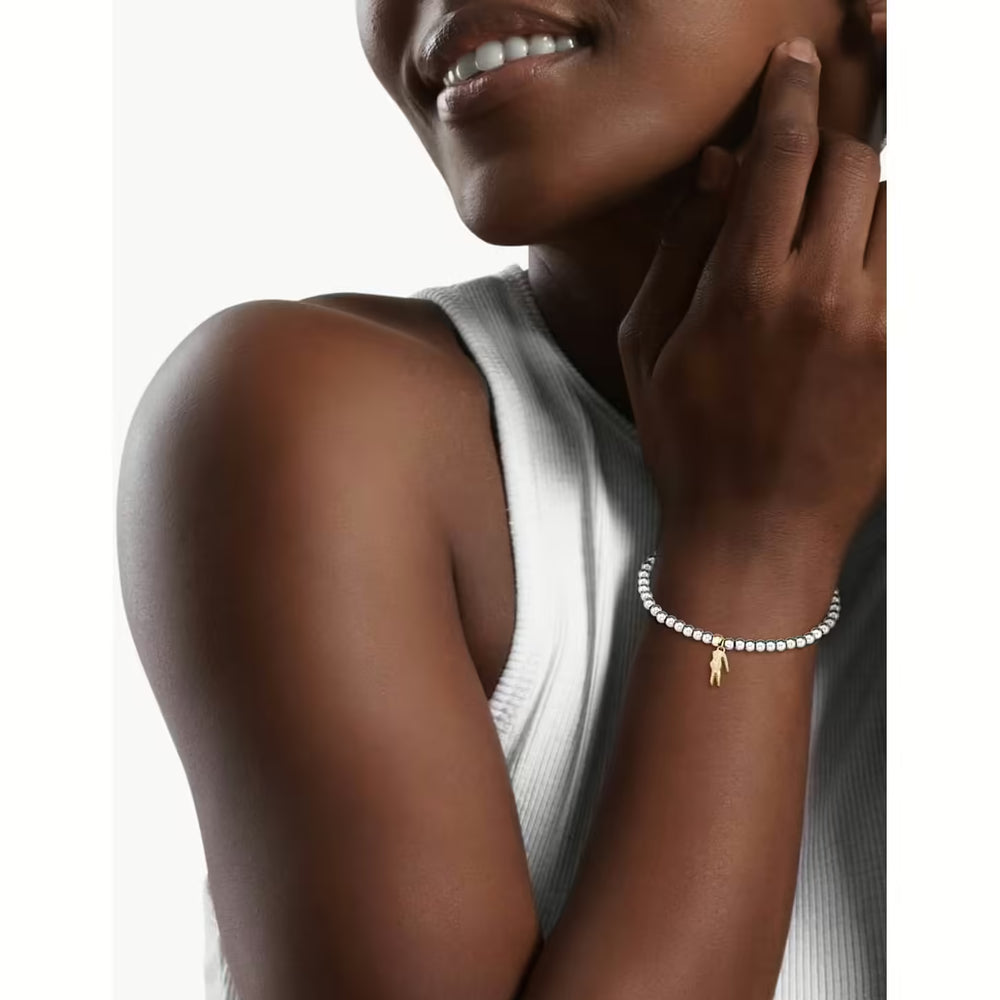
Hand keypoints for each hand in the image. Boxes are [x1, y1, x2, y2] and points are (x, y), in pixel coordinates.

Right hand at [618, 38, 885, 563]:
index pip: (785, 150)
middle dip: (831, 145)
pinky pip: (921, 266)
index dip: (791, 92)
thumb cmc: (687, 443)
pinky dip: (892, 251)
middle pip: (857, 161)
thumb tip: (723, 166)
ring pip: (902, 206)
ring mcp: (882, 328)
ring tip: (828, 236)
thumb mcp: (648, 345)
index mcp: (746, 287)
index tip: (795, 63)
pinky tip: (854, 278)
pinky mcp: (914, 358)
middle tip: (803, 166)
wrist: (754, 535)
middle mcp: (823, 295)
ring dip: (867, 199)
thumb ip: (683, 245)